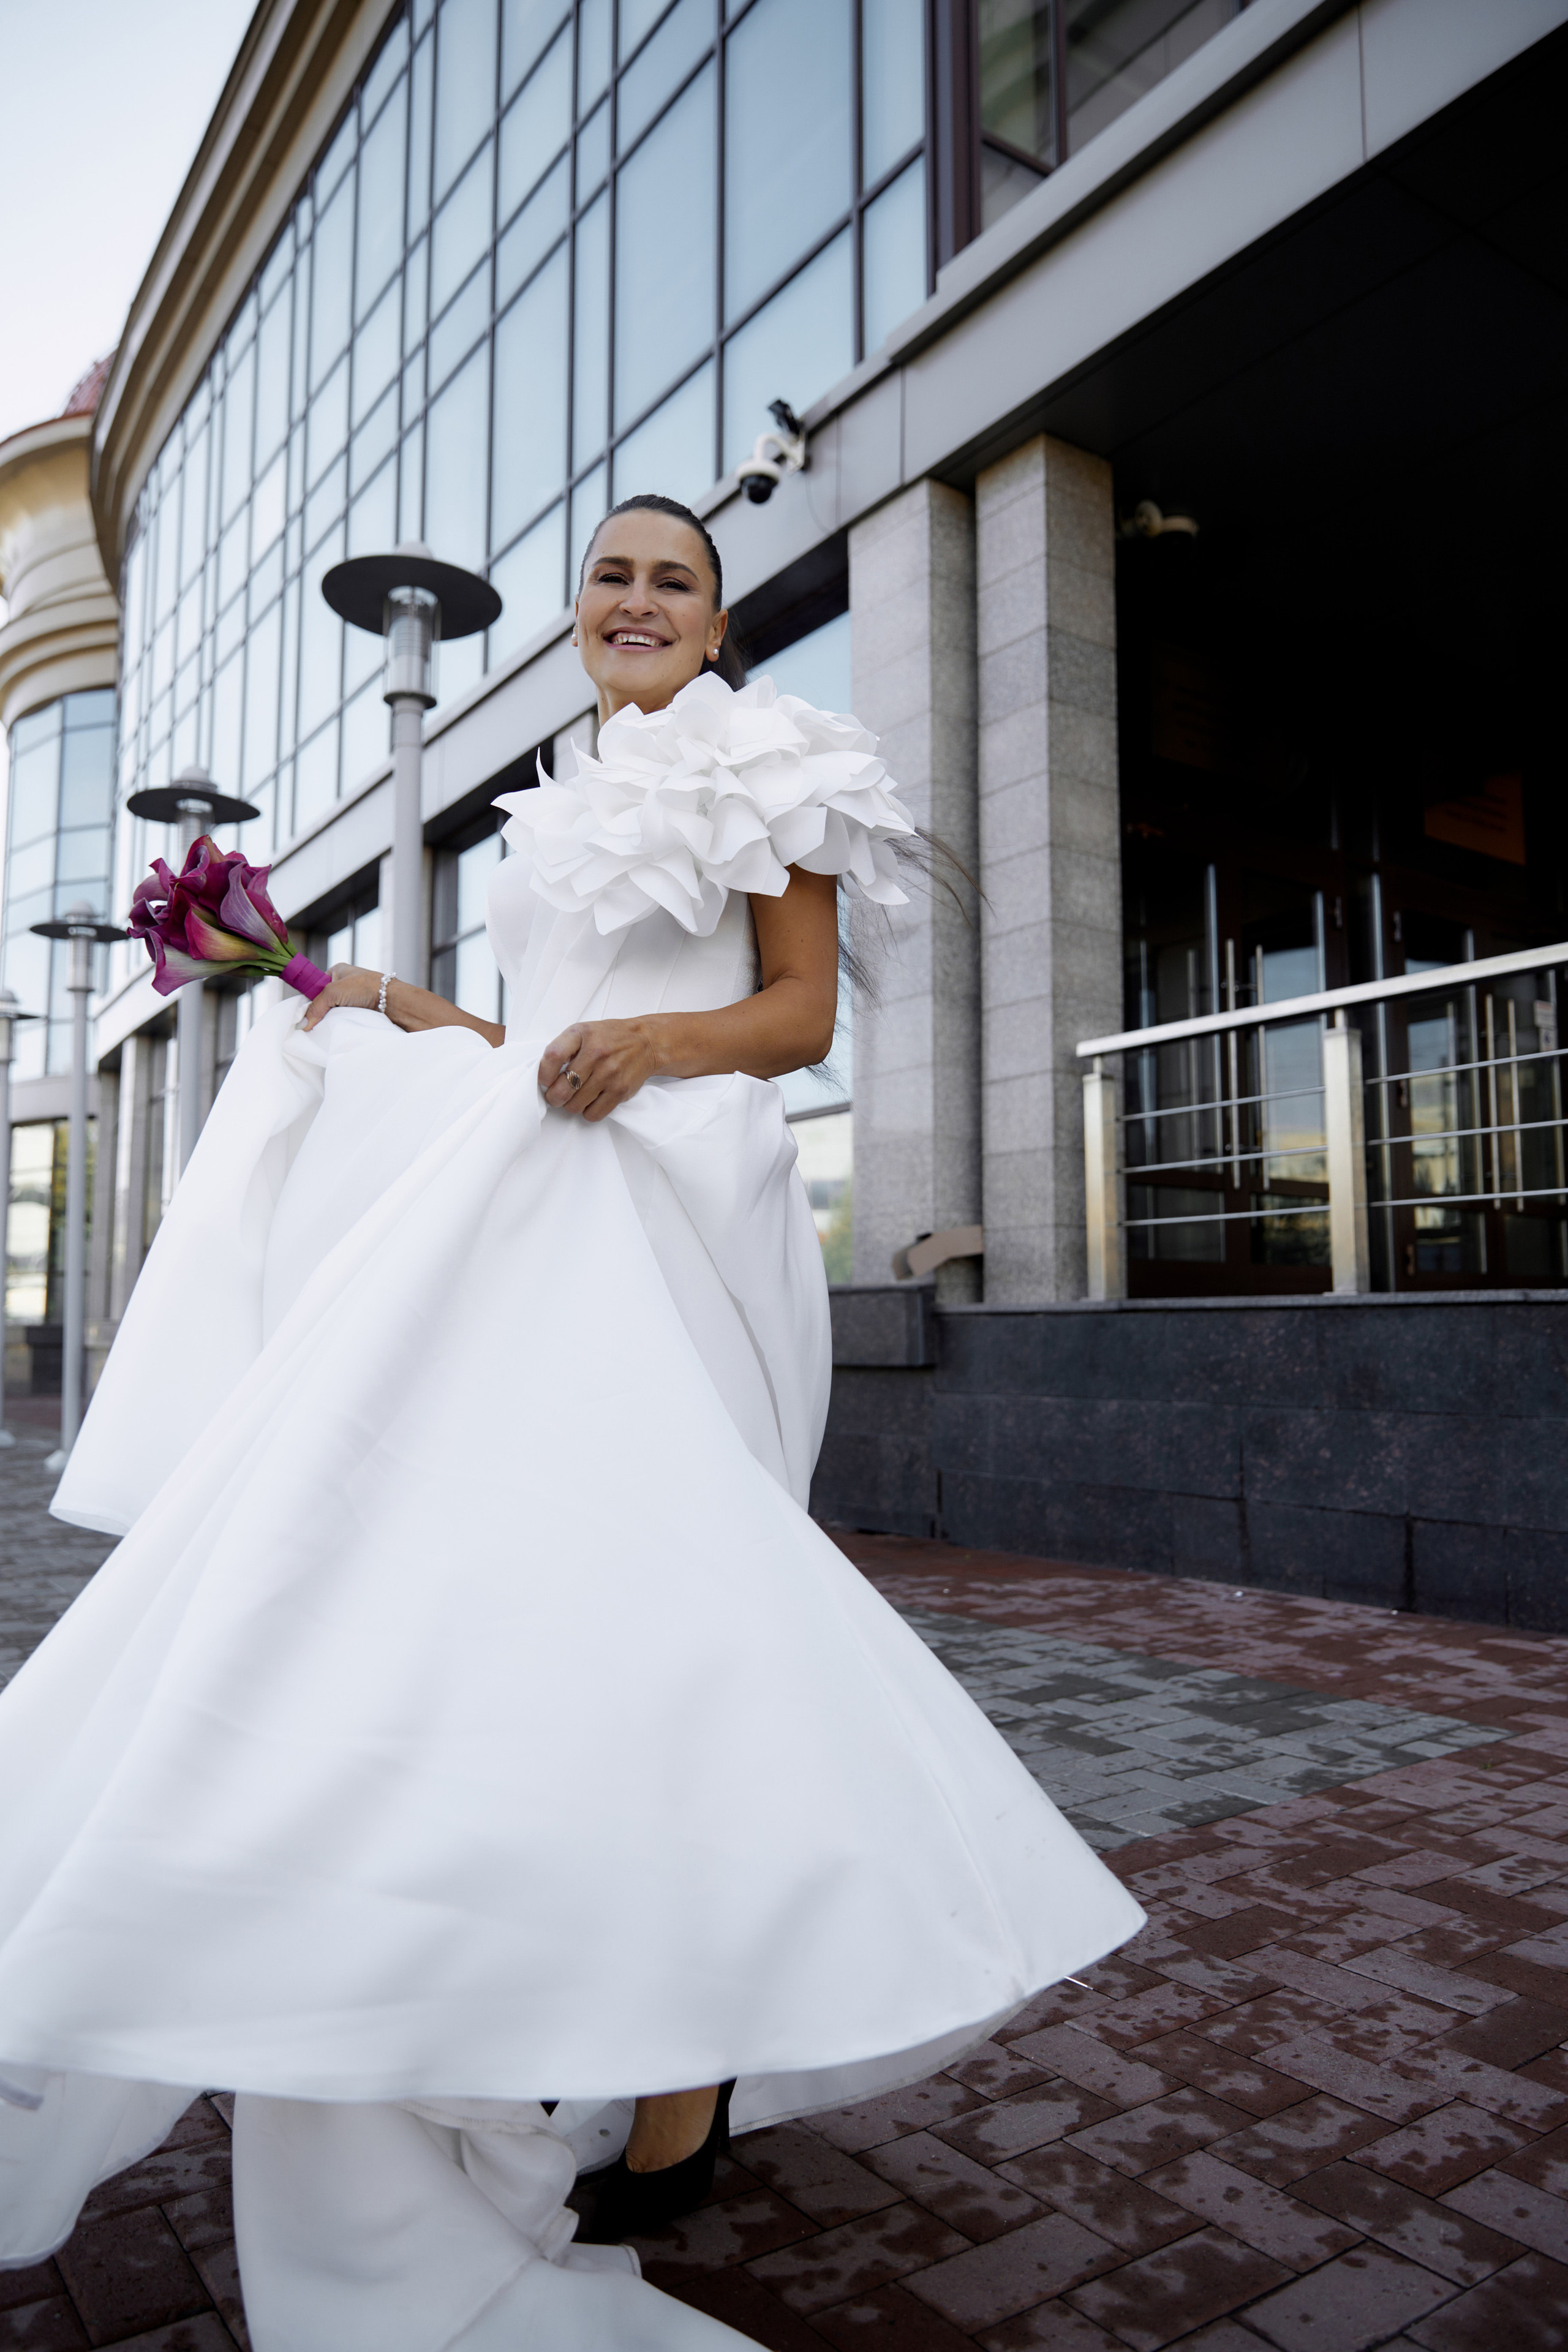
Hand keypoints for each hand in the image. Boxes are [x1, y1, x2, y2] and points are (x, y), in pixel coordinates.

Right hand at [299, 964, 385, 1032]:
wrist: (393, 1001)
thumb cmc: (366, 987)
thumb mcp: (334, 992)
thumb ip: (316, 1006)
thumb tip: (304, 1024)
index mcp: (336, 971)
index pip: (315, 986)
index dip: (309, 999)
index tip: (304, 1014)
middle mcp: (344, 983)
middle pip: (324, 1000)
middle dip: (320, 1011)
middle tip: (314, 1023)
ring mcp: (352, 997)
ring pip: (333, 1011)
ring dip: (330, 1019)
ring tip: (325, 1027)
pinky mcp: (359, 1010)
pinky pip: (344, 1018)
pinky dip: (340, 1023)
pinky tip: (336, 1028)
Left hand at [539, 1019, 662, 1119]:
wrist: (646, 1042)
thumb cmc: (610, 1038)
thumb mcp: (583, 1031)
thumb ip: (563, 1048)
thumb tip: (545, 1076)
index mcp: (582, 1034)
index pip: (553, 1056)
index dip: (543, 1074)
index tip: (545, 1080)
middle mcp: (596, 1053)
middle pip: (561, 1089)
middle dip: (554, 1097)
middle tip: (557, 1095)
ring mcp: (609, 1073)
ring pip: (575, 1106)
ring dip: (571, 1105)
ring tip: (577, 1095)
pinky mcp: (620, 1090)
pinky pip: (593, 1114)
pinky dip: (588, 1111)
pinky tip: (591, 1100)